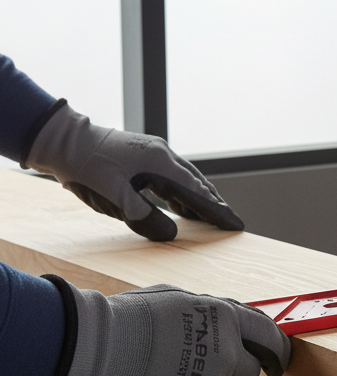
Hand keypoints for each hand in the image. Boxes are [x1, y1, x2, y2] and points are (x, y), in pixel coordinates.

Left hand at [25, 101, 242, 240]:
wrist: (62, 140)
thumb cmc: (88, 168)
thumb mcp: (117, 200)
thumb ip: (147, 219)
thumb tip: (172, 234)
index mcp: (161, 163)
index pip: (198, 192)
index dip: (217, 211)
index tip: (234, 224)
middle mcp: (163, 154)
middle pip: (198, 183)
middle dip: (215, 204)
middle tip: (230, 222)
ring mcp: (154, 152)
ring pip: (186, 178)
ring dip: (200, 197)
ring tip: (212, 215)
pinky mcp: (143, 154)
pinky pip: (172, 175)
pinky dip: (183, 191)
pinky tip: (182, 201)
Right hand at [39, 278, 290, 375]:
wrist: (95, 352)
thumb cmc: (129, 320)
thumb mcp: (178, 299)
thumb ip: (209, 314)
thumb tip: (224, 323)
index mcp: (226, 319)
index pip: (270, 337)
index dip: (277, 352)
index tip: (277, 363)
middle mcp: (228, 354)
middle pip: (249, 373)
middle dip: (232, 373)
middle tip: (200, 369)